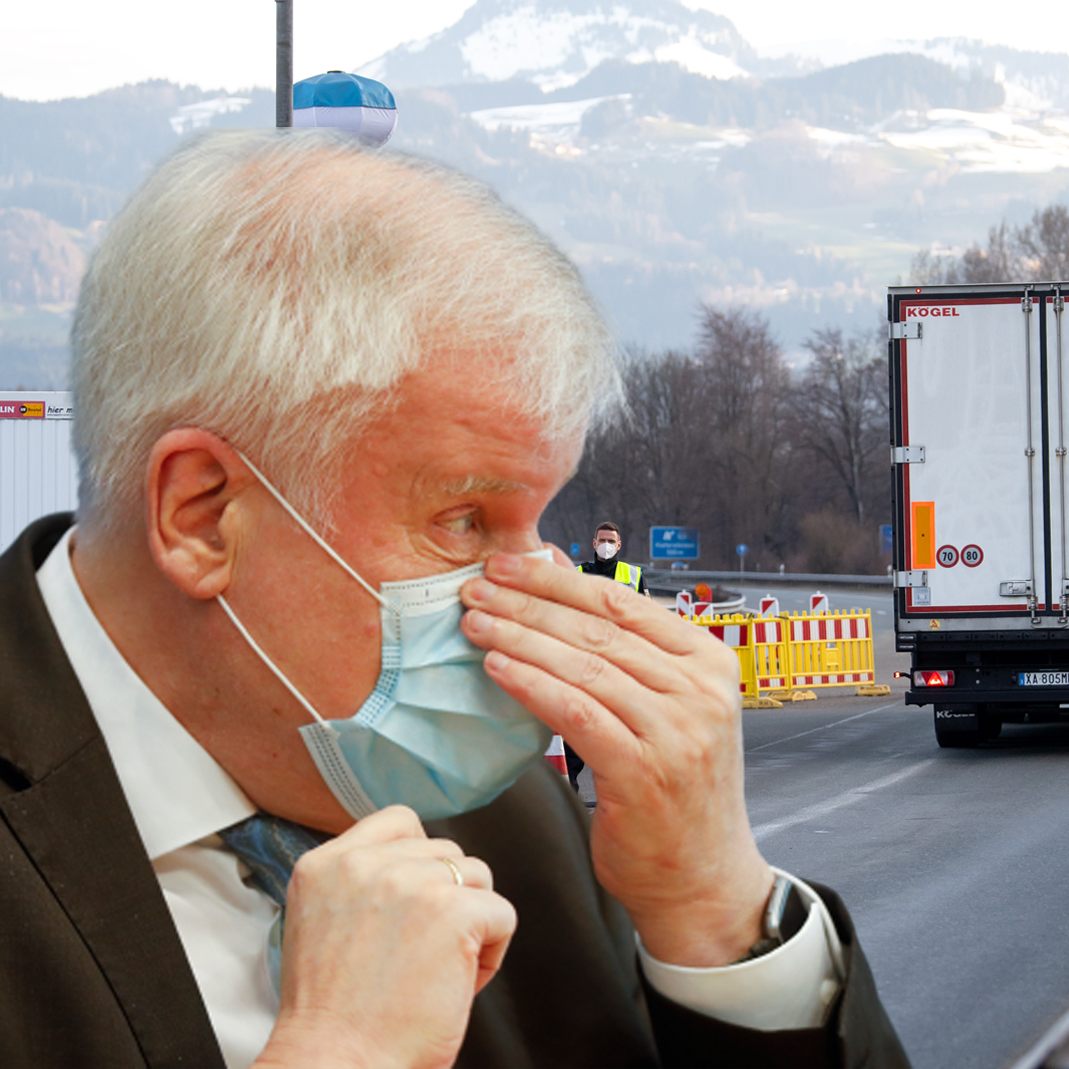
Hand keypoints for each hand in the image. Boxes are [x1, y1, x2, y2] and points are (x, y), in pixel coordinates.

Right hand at [255, 806, 515, 1068]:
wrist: (336, 1067)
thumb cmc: (336, 1018)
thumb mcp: (324, 921)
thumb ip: (361, 882)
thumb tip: (420, 863)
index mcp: (326, 864)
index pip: (399, 823)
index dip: (420, 861)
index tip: (414, 908)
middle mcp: (364, 863)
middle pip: (444, 851)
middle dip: (447, 898)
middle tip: (420, 955)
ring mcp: (410, 882)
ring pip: (477, 875)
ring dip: (471, 922)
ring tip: (438, 971)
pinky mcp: (452, 910)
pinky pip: (502, 913)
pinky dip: (492, 953)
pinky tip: (458, 984)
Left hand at [460, 550, 772, 966]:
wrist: (703, 880)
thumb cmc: (675, 790)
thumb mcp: (670, 710)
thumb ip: (632, 660)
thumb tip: (560, 598)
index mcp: (708, 660)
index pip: (621, 602)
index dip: (557, 578)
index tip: (508, 564)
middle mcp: (700, 689)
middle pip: (597, 629)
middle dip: (528, 602)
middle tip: (476, 586)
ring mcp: (678, 729)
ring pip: (583, 666)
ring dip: (519, 637)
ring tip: (474, 622)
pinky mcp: (645, 770)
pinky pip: (576, 712)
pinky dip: (531, 684)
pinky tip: (496, 667)